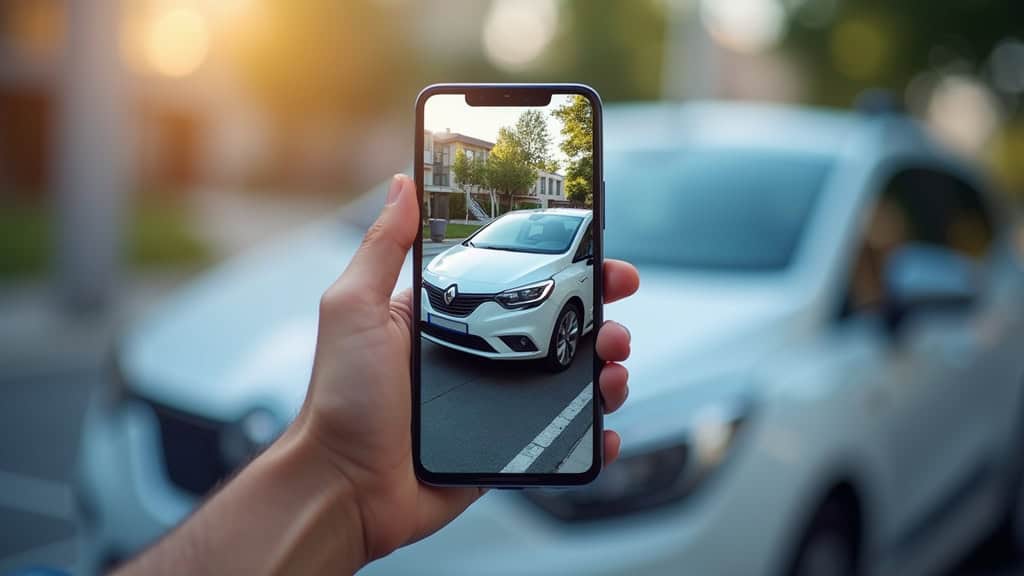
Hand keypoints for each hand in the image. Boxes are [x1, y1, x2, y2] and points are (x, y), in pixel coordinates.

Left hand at [292, 174, 639, 565]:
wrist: (346, 486)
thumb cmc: (343, 397)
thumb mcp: (356, 308)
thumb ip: (384, 246)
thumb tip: (402, 183)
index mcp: (453, 317)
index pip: (523, 281)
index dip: (568, 270)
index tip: (602, 259)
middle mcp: (481, 354)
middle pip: (561, 329)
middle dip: (602, 319)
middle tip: (617, 321)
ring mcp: (497, 402)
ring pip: (572, 381)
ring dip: (608, 372)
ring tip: (613, 372)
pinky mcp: (507, 447)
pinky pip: (563, 438)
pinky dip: (593, 434)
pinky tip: (606, 429)